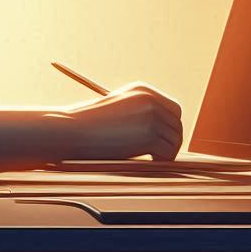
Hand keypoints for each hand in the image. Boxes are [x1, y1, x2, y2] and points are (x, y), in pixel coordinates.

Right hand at [65, 83, 183, 160]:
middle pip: (177, 124)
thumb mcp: (118, 109)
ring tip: (151, 159)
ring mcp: (151, 116)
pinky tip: (148, 161)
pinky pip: (168, 152)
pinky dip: (162, 160)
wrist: (73, 130)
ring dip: (166, 152)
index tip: (161, 140)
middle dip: (171, 140)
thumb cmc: (89, 124)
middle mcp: (150, 99)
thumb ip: (139, 114)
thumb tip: (162, 133)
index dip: (170, 127)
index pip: (173, 109)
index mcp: (143, 90)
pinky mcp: (148, 134)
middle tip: (158, 154)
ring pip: (175, 139)